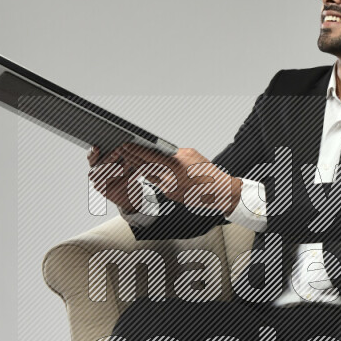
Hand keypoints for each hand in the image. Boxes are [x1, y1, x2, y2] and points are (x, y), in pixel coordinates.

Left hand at [94, 143, 241, 215]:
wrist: (219, 192)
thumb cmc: (207, 172)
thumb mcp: (191, 155)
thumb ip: (174, 153)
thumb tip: (161, 151)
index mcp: (176, 164)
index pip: (150, 156)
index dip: (135, 151)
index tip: (126, 145)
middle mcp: (170, 177)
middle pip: (145, 166)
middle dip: (132, 158)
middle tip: (121, 151)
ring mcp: (169, 188)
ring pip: (149, 175)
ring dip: (138, 167)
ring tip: (129, 159)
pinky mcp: (170, 194)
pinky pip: (157, 182)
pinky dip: (150, 175)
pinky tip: (144, 169)